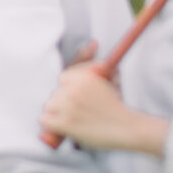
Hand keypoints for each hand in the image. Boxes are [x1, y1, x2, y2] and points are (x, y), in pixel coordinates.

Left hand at [40, 46, 169, 155]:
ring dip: (56, 113)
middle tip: (73, 112)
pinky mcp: (66, 123)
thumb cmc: (118, 108)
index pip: (64, 78)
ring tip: (68, 120)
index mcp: (85, 77)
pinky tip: (58, 127)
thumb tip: (91, 44)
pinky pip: (45, 120)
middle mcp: (75, 89)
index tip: (71, 97)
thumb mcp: (108, 81)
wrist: (127, 128)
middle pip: (56, 93)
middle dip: (62, 102)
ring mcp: (69, 106)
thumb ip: (96, 68)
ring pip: (49, 105)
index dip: (67, 88)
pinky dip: (50, 124)